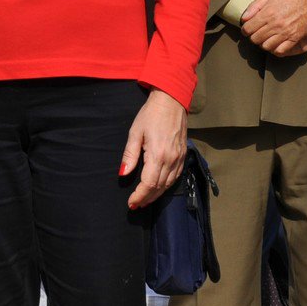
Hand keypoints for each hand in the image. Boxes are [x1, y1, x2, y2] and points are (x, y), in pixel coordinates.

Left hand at [122, 90, 187, 210]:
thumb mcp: (135, 133)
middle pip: (159, 187)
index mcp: (158, 155)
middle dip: (146, 198)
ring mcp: (179, 158)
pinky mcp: (183, 155)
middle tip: (136, 205)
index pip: (148, 184)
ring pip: (168, 184)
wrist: (171, 101)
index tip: (131, 203)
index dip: (139, 196)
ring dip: (156, 194)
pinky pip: (176, 177)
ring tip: (145, 200)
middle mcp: (171, 160)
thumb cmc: (150, 114)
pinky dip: (167, 186)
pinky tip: (159, 188)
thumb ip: (130, 156)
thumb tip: (123, 174)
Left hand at [241, 0, 306, 56]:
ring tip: (264, 39)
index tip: (247, 29)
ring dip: (263, 44)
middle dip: (253, 37)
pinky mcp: (294, 38)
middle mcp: (275, 24)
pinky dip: (275, 50)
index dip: (245, 30)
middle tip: (256, 34)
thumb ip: (254, 6)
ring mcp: (285, 32)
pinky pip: (280, 51)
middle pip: (256, 39)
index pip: (248, 29)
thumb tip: (244, 18)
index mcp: (268, 13)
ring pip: (266, 46)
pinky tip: (274, 44)